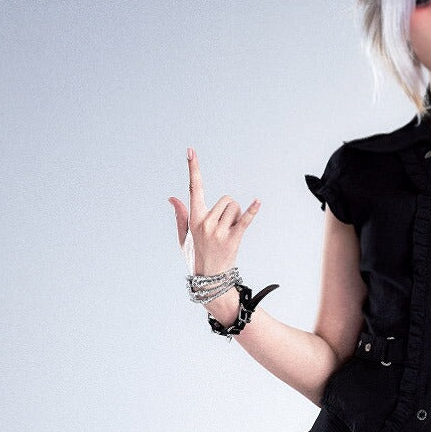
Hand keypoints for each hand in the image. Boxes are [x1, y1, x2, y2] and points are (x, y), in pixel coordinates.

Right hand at [168, 147, 260, 274]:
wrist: (210, 280)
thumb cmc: (196, 255)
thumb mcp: (184, 236)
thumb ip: (180, 215)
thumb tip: (172, 197)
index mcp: (194, 219)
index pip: (193, 188)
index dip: (193, 169)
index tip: (191, 151)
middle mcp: (206, 223)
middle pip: (226, 199)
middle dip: (229, 209)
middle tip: (224, 227)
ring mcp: (219, 231)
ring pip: (235, 207)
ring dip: (236, 216)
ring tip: (229, 233)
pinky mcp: (233, 239)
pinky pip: (245, 220)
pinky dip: (252, 211)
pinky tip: (258, 202)